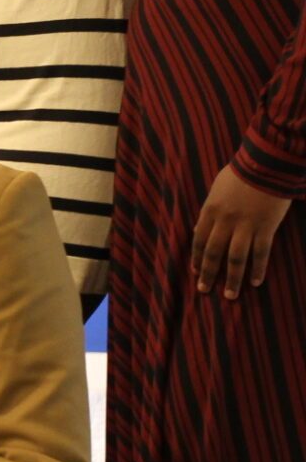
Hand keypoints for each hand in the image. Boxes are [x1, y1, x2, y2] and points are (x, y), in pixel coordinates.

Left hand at [192, 162, 290, 298]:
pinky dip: (258, 269)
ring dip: (232, 278)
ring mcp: (246, 227)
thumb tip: (199, 227)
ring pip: (236, 259)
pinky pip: (261, 253)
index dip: (197, 258)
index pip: (199, 240)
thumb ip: (208, 211)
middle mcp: (225, 222)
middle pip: (213, 253)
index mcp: (210, 211)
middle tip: (204, 290)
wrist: (264, 166)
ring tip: (230, 295)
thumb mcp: (215, 191)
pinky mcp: (266, 228)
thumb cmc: (239, 175)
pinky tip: (255, 282)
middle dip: (208, 273)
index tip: (196, 272)